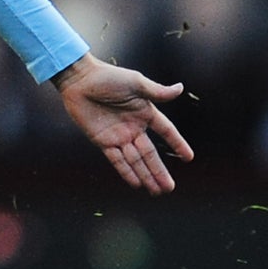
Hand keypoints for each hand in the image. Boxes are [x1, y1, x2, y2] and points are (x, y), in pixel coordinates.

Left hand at [53, 53, 192, 193]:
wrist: (79, 79)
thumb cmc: (107, 77)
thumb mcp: (136, 83)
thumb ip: (157, 91)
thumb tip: (181, 88)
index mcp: (145, 112)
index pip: (166, 131)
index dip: (177, 143)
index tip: (188, 158)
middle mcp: (134, 127)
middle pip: (150, 153)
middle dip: (159, 171)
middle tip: (170, 188)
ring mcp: (118, 136)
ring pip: (135, 160)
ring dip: (146, 176)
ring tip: (157, 191)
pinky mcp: (103, 141)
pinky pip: (117, 160)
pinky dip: (126, 172)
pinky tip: (137, 184)